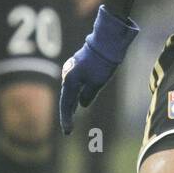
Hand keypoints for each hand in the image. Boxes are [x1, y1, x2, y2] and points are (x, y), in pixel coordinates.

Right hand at [59, 5, 139, 134]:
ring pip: (71, 91)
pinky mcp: (79, 65)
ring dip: (72, 103)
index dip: (67, 119)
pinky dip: (77, 94)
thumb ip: (88, 95)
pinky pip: (76, 84)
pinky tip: (79, 100)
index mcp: (71, 81)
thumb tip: (82, 104)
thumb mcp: (97, 82)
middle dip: (68, 113)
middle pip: (66, 98)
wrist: (107, 40)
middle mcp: (68, 75)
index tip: (68, 132)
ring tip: (71, 116)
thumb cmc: (103, 62)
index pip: (67, 105)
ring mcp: (73, 69)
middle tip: (68, 128)